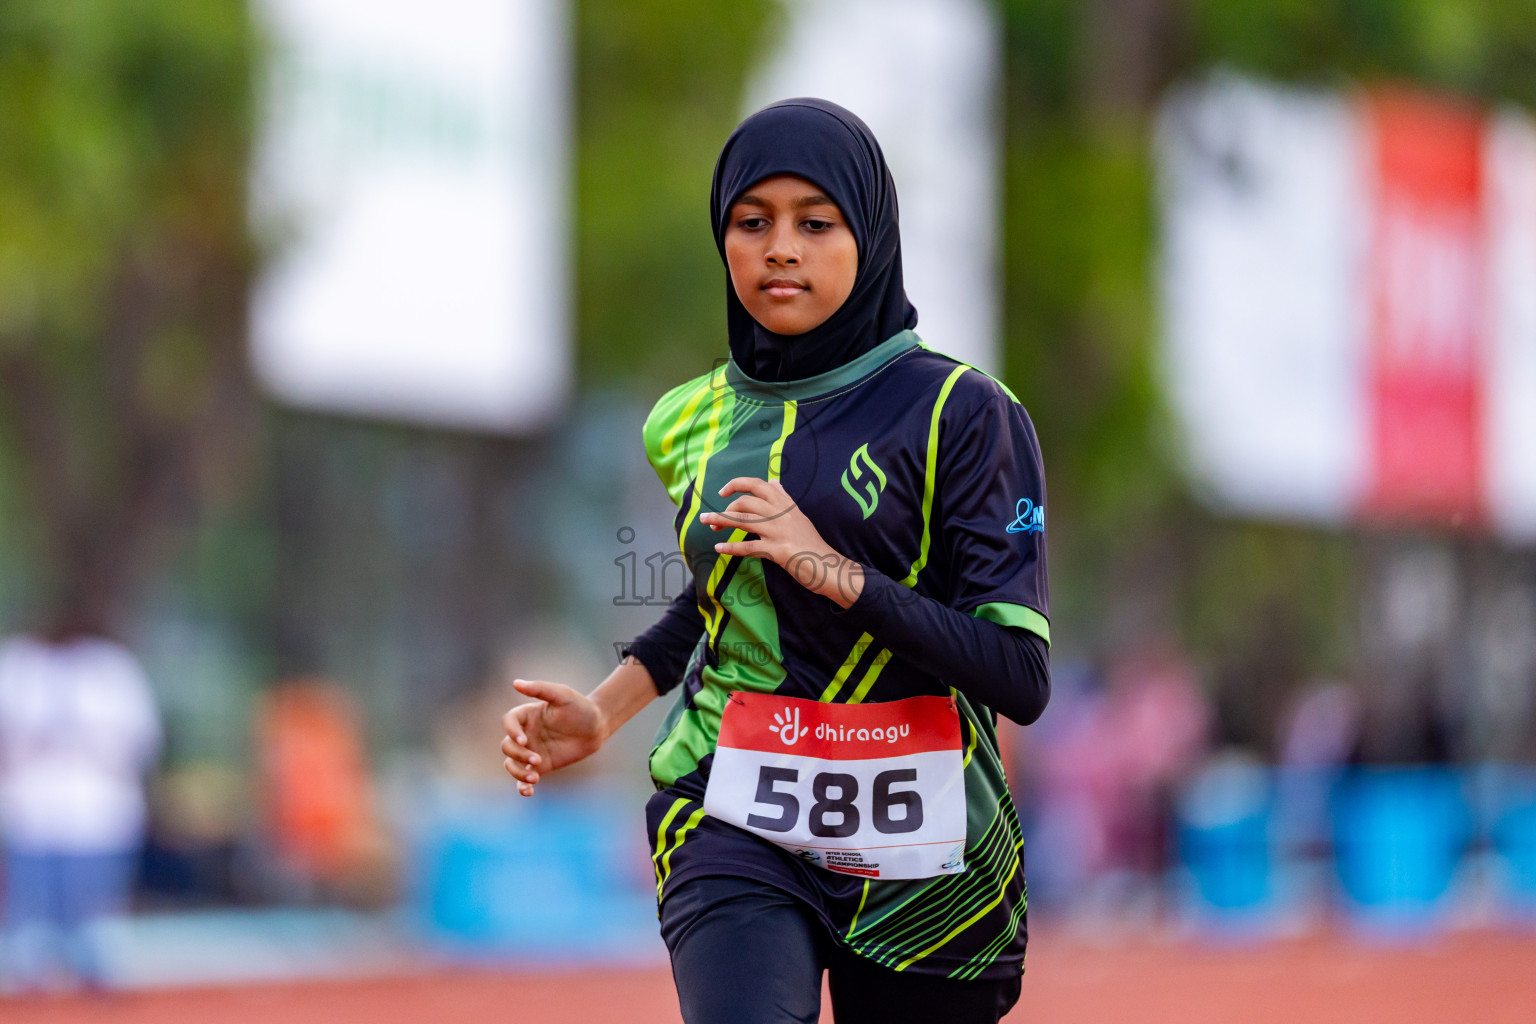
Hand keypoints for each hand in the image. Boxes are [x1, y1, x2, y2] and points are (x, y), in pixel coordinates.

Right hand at [500, 679, 605, 796]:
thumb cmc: (579, 707)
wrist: (597, 726)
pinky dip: (522, 786)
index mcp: (526, 715)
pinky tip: (528, 792)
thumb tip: (515, 683)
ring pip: (512, 764)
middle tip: (537, 759)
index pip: (508, 722)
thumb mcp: (562, 695)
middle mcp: (525, 733)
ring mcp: (531, 751)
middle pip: (507, 746)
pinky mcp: (540, 766)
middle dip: (518, 755)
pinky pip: (524, 779)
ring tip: (534, 778)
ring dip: (518, 772)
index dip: (511, 732)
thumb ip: (540, 689)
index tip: (524, 740)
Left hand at [700, 476, 863, 607]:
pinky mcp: (778, 550)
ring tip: (706, 523)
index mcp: (786, 505)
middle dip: (724, 509)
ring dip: (721, 521)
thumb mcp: (800, 516)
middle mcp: (782, 514)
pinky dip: (732, 547)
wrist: (829, 567)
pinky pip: (749, 546)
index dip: (737, 484)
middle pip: (746, 503)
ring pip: (743, 521)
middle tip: (711, 520)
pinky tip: (719, 547)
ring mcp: (780, 532)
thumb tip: (775, 482)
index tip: (723, 492)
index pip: (759, 485)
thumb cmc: (812, 544)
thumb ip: (785, 500)